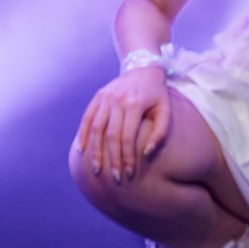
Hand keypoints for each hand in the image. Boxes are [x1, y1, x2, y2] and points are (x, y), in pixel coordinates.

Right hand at [74, 67, 170, 183]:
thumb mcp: (165, 111)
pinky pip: (87, 118)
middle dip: (112, 159)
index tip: (129, 173)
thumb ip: (160, 133)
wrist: (142, 69)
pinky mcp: (97, 97)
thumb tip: (146, 154)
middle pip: (111, 135)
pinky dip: (83, 135)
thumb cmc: (157, 95)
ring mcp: (105, 97)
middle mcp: (117, 100)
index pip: (127, 137)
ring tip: (96, 169)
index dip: (127, 157)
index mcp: (135, 104)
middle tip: (114, 178)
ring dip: (95, 151)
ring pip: (96, 129)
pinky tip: (82, 150)